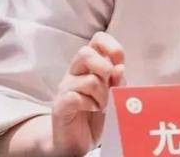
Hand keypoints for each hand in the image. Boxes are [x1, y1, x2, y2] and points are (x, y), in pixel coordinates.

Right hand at [51, 32, 125, 155]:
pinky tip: (92, 109)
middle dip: (104, 69)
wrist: (76, 140)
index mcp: (90, 63)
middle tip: (109, 86)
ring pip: (89, 80)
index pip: (98, 39)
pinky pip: (75, 97)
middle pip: (86, 53)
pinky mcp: (59, 105)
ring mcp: (65, 87)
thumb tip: (120, 67)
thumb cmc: (96, 112)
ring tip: (102, 105)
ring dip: (102, 95)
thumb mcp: (112, 92)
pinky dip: (90, 104)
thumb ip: (117, 79)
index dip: (112, 47)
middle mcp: (75, 71)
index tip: (120, 63)